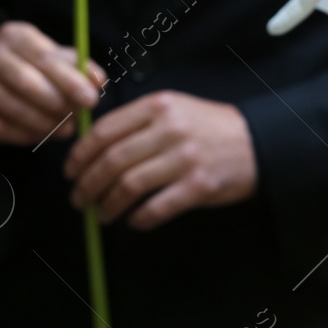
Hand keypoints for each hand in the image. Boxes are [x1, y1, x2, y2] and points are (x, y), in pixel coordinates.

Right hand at [0, 21, 105, 145]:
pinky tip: (40, 135)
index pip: (44, 58)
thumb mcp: (61, 63)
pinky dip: (23, 135)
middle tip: (75, 119)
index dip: (69, 81)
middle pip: (25, 82)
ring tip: (63, 130)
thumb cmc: (37, 71)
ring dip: (43, 123)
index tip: (91, 100)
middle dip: (55, 104)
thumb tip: (98, 81)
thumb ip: (82, 70)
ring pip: (12, 108)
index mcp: (14, 35)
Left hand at [64, 91, 255, 228]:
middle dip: (88, 185)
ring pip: (129, 186)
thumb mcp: (174, 108)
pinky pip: (157, 208)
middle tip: (79, 200)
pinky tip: (132, 221)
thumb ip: (137, 121)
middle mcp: (169, 130)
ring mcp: (185, 159)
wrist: (257, 142)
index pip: (105, 131)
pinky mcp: (199, 187)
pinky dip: (138, 219)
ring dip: (108, 205)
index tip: (70, 172)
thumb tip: (92, 146)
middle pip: (112, 161)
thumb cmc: (208, 127)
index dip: (80, 155)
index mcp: (158, 106)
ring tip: (101, 215)